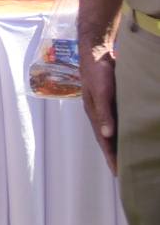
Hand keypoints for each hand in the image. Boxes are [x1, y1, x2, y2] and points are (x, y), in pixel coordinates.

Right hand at [80, 41, 117, 173]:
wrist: (96, 52)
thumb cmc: (97, 72)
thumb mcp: (101, 92)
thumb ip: (104, 113)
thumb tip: (107, 135)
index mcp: (94, 115)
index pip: (104, 141)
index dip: (111, 157)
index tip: (118, 173)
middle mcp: (99, 114)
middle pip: (107, 139)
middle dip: (115, 154)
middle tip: (126, 171)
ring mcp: (105, 107)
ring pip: (113, 130)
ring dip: (119, 143)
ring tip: (129, 157)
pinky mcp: (112, 101)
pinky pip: (118, 120)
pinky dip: (123, 130)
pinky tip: (130, 133)